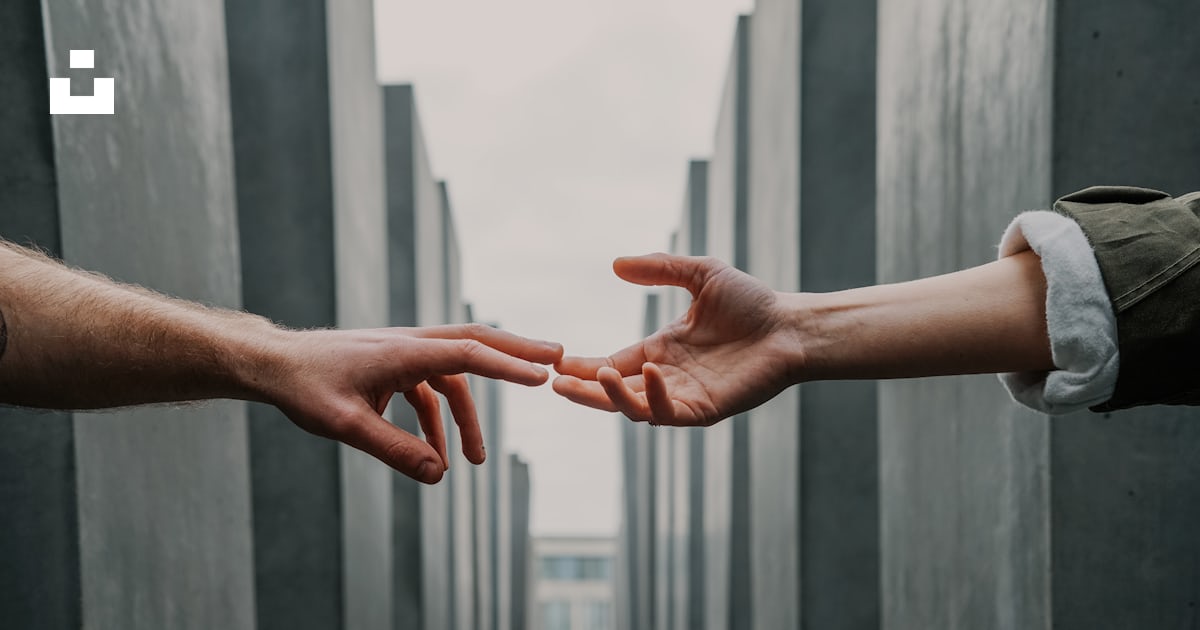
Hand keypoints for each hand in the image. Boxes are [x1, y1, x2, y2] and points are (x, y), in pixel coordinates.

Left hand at [257, 323, 561, 483]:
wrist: (273, 365)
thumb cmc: (305, 389)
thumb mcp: (347, 426)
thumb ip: (395, 451)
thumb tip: (440, 475)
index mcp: (404, 351)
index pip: (468, 354)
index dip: (508, 365)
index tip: (543, 375)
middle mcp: (410, 345)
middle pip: (475, 343)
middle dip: (517, 353)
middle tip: (557, 358)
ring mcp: (403, 354)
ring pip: (454, 374)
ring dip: (469, 416)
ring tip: (478, 461)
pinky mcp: (393, 367)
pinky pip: (429, 390)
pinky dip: (438, 420)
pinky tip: (435, 456)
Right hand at [553, 253, 801, 425]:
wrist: (792, 325)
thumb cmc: (752, 302)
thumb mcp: (699, 274)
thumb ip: (659, 269)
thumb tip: (616, 264)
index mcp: (661, 350)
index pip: (613, 364)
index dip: (584, 367)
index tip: (557, 362)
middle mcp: (667, 377)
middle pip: (614, 392)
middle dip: (584, 390)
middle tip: (556, 383)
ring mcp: (685, 396)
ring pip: (635, 408)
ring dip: (611, 396)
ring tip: (595, 375)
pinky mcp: (705, 409)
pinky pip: (669, 412)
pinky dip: (654, 397)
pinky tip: (648, 373)